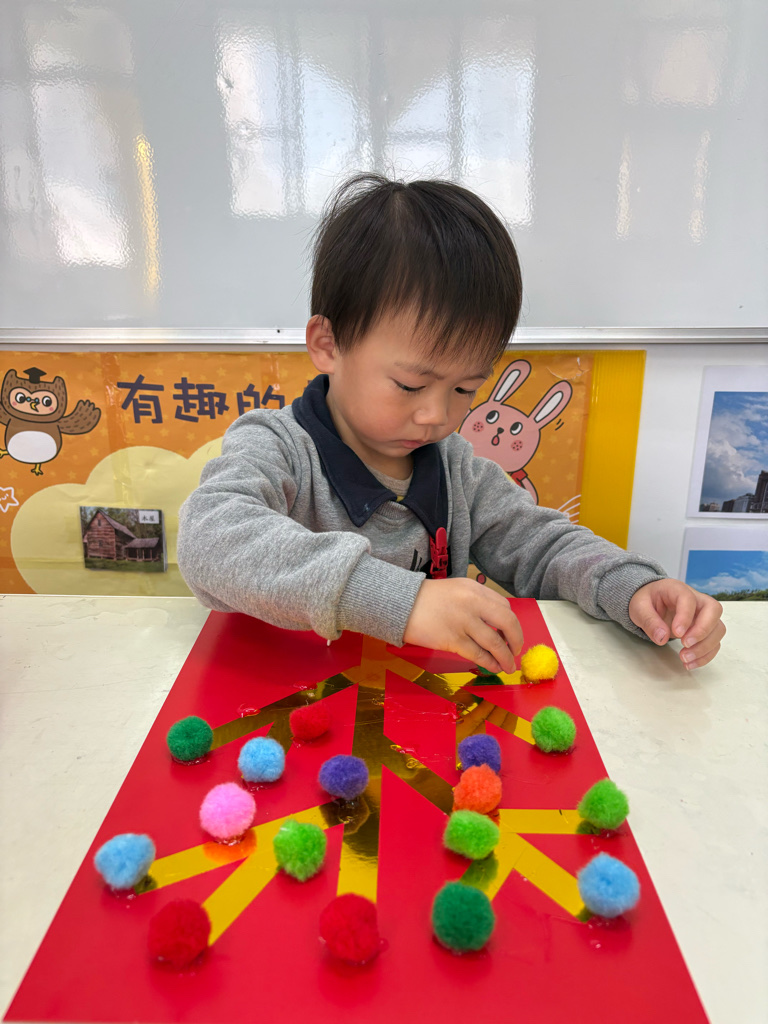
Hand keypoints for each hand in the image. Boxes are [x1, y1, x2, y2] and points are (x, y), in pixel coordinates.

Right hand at [404, 578, 522, 673]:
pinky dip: (490, 663)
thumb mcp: (455, 590)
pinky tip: (494, 667)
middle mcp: (473, 603)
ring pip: (495, 642)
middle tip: (516, 651)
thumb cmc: (425, 599)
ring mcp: (463, 621)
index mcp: (474, 588)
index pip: (504, 606)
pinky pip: (479, 654)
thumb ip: (475, 602)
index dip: (512, 623)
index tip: (511, 634)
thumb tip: (494, 624)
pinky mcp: (453, 639)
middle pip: (507, 622)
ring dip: (506, 657)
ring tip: (508, 666)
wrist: (400, 604)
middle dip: (516, 639)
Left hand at [628, 579, 724, 668]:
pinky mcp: (705, 629)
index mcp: (677, 589)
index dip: (686, 617)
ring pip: (718, 628)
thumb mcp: (639, 607)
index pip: (689, 599)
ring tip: (685, 658)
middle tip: (685, 644)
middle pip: (714, 610)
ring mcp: (704, 614)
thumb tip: (661, 638)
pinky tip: (690, 663)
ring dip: (705, 646)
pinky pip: (714, 642)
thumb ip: (649, 621)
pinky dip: (706, 655)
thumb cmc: (646, 601)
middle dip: (703, 630)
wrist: (650, 602)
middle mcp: (696, 599)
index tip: (677, 634)